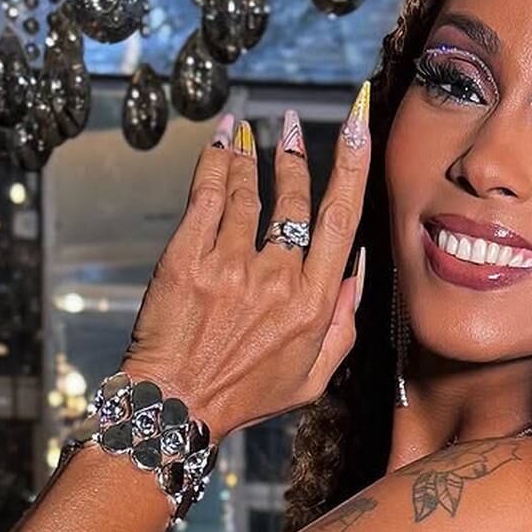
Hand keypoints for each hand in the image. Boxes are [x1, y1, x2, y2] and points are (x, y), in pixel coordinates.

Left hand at [117, 84, 371, 439]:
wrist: (173, 407)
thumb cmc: (244, 395)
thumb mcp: (313, 376)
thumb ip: (344, 324)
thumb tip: (355, 272)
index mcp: (313, 303)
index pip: (341, 219)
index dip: (352, 166)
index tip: (358, 126)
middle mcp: (276, 278)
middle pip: (294, 199)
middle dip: (296, 153)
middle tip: (291, 124)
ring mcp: (229, 267)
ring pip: (247, 193)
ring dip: (251, 155)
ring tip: (249, 132)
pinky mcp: (186, 261)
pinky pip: (206, 199)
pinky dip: (215, 163)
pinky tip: (221, 142)